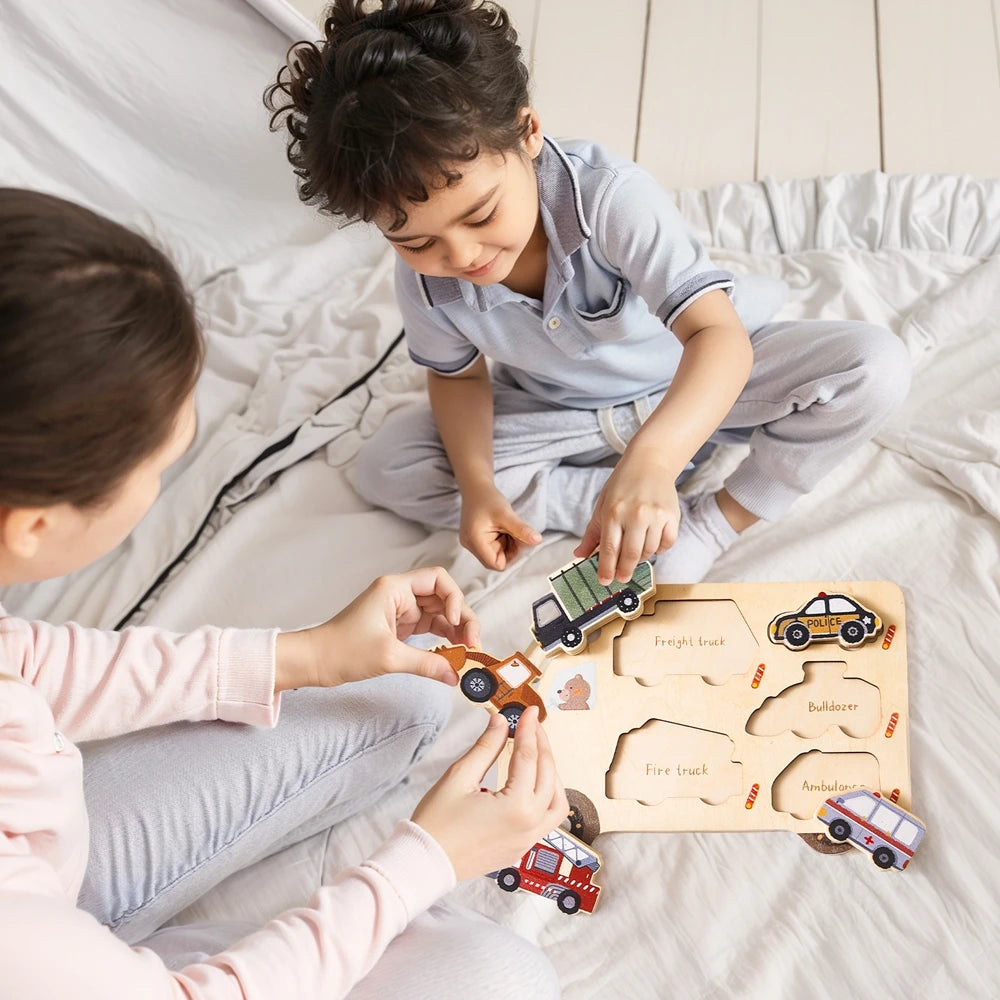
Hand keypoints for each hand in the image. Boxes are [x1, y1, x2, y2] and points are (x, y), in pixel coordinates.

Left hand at [274, 567, 479, 691]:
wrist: (313, 662)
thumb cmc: (342, 650)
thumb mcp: (388, 658)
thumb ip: (426, 664)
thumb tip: (456, 675)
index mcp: (394, 588)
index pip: (438, 579)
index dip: (455, 598)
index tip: (457, 623)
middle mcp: (399, 594)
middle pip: (443, 596)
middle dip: (461, 617)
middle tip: (472, 644)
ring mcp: (399, 610)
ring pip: (439, 612)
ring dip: (455, 629)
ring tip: (468, 650)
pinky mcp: (398, 626)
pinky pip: (428, 627)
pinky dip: (442, 638)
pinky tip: (453, 652)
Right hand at [411, 707, 568, 880]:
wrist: (425, 863)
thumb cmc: (437, 822)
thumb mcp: (459, 777)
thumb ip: (485, 747)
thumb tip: (500, 722)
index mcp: (516, 806)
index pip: (528, 757)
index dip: (528, 730)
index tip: (529, 712)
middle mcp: (529, 825)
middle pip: (548, 776)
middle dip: (542, 746)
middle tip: (531, 726)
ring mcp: (527, 841)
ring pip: (557, 803)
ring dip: (552, 775)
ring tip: (537, 755)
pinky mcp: (520, 849)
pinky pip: (547, 821)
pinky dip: (546, 798)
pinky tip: (532, 785)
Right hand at [459, 482, 541, 570]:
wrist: (476, 487)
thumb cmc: (488, 498)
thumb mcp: (506, 514)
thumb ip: (521, 529)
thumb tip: (538, 541)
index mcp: (475, 541)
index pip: (496, 564)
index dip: (512, 557)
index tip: (521, 541)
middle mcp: (470, 545)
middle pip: (496, 561)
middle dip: (511, 550)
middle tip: (519, 533)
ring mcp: (472, 544)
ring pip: (496, 555)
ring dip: (508, 545)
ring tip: (511, 528)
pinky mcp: (476, 540)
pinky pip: (493, 548)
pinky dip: (503, 541)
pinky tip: (505, 529)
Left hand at [574, 446, 680, 584]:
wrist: (649, 464)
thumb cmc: (622, 486)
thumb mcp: (602, 507)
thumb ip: (592, 533)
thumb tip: (580, 556)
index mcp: (613, 513)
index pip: (609, 549)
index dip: (606, 569)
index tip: (605, 581)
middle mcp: (635, 515)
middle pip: (630, 555)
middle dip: (624, 571)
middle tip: (621, 578)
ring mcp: (655, 516)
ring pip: (649, 551)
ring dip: (641, 558)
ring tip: (635, 554)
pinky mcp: (672, 516)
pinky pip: (666, 543)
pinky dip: (659, 548)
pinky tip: (651, 544)